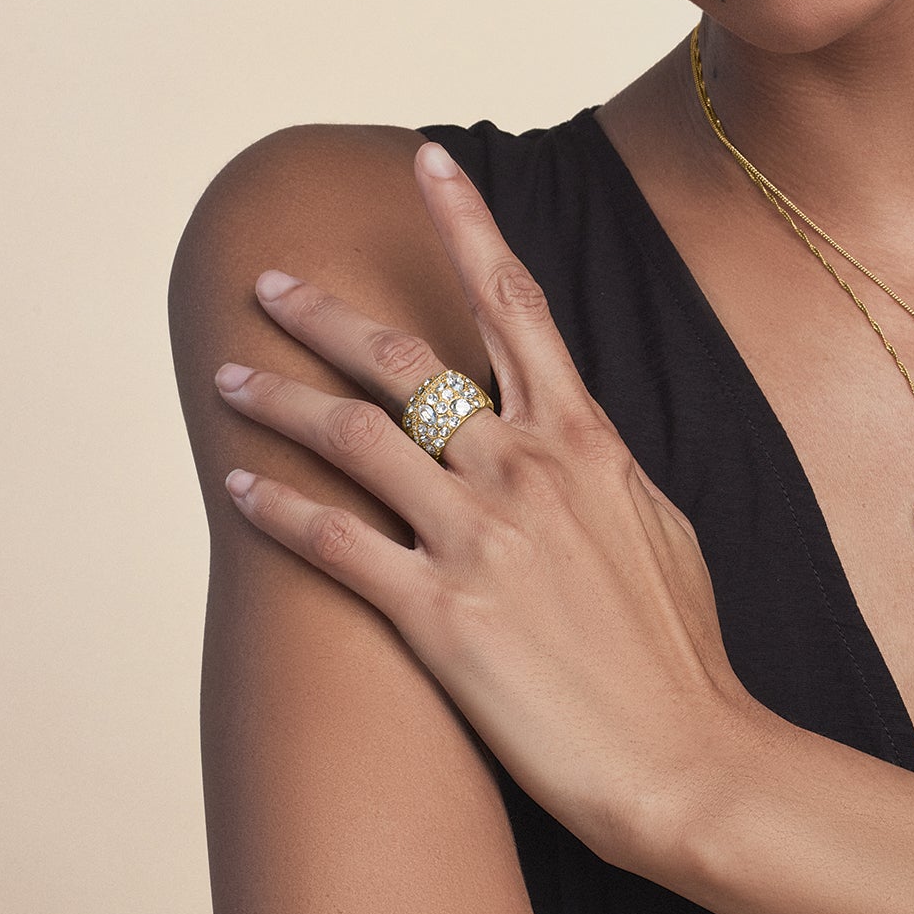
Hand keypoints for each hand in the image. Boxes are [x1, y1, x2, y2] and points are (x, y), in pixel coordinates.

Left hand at [212, 139, 770, 876]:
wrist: (683, 752)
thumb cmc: (680, 645)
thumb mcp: (660, 523)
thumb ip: (602, 466)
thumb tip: (571, 436)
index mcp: (583, 438)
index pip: (515, 300)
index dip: (466, 221)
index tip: (428, 162)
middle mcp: (523, 468)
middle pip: (403, 358)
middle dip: (324, 312)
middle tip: (270, 283)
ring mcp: (477, 536)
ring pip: (353, 437)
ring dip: (278, 399)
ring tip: (229, 376)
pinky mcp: (438, 612)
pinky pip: (336, 543)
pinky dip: (281, 508)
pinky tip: (242, 487)